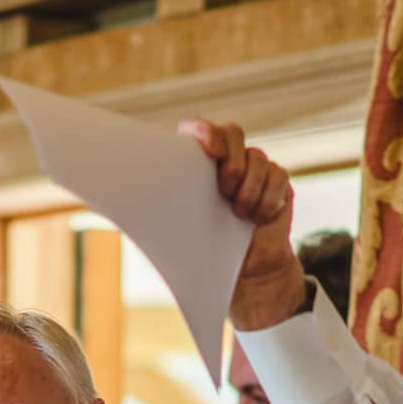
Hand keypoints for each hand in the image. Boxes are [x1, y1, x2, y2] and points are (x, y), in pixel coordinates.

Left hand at [177, 118, 305, 331]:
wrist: (246, 273)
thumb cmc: (207, 252)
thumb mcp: (178, 235)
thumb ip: (160, 216)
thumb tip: (124, 213)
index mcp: (198, 165)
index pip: (198, 130)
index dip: (204, 131)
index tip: (208, 149)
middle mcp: (227, 159)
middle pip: (232, 133)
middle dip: (231, 159)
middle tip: (225, 189)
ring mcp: (255, 169)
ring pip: (258, 157)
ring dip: (250, 186)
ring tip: (240, 213)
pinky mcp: (278, 183)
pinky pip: (278, 176)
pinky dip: (268, 198)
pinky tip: (258, 217)